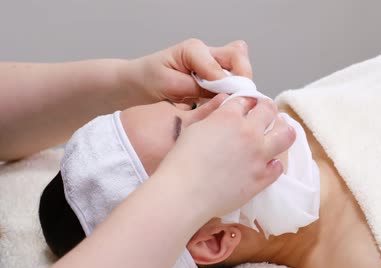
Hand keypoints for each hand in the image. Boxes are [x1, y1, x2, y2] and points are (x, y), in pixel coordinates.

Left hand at [129, 39, 251, 104]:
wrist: (137, 84)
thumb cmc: (148, 80)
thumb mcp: (170, 85)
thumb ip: (198, 87)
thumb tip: (224, 92)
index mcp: (193, 50)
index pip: (225, 59)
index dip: (230, 81)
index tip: (228, 98)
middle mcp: (205, 52)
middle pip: (238, 56)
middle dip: (243, 78)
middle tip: (238, 99)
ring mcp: (210, 63)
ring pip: (239, 66)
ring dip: (239, 85)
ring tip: (230, 102)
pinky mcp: (213, 76)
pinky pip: (232, 79)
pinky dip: (232, 91)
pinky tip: (222, 103)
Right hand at [155, 97, 295, 218]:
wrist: (184, 193)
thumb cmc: (181, 161)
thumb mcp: (193, 128)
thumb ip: (211, 114)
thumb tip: (224, 104)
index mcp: (229, 117)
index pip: (247, 100)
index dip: (247, 102)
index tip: (247, 106)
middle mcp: (248, 133)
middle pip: (269, 110)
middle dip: (268, 109)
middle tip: (266, 114)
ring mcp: (258, 156)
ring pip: (286, 135)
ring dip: (284, 130)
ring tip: (279, 131)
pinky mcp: (262, 178)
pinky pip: (278, 167)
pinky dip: (273, 163)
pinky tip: (267, 163)